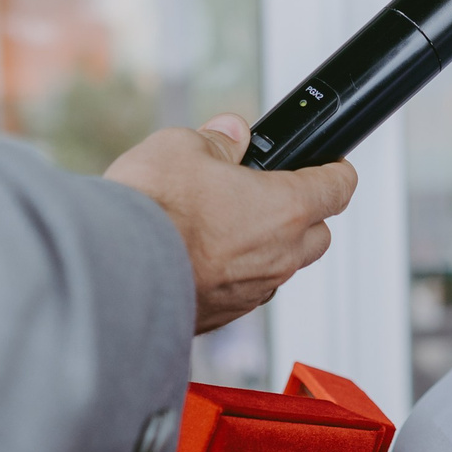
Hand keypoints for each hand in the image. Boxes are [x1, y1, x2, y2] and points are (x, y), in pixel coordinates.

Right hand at [105, 116, 355, 333]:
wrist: (113, 272)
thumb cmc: (151, 212)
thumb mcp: (183, 147)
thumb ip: (217, 141)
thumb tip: (230, 135)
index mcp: (286, 208)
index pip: (338, 187)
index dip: (336, 170)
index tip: (331, 164)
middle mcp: (279, 255)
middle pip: (318, 234)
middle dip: (304, 212)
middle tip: (271, 192)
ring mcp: (253, 291)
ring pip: (281, 265)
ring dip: (267, 245)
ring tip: (226, 223)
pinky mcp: (224, 316)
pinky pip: (247, 289)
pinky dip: (237, 271)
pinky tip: (202, 254)